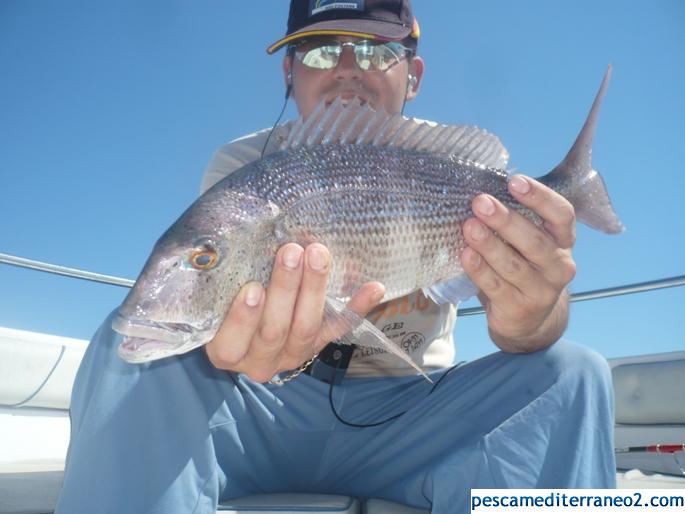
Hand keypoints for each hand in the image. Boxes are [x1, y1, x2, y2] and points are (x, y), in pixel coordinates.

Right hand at [205, 242, 384, 381]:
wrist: (245, 320)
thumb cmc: (223, 300)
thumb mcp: (214, 296)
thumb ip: (220, 281)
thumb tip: (226, 242)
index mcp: (226, 351)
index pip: (231, 342)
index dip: (243, 318)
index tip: (252, 288)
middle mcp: (259, 360)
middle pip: (274, 331)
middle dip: (284, 290)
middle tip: (291, 252)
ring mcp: (292, 354)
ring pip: (306, 328)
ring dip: (315, 289)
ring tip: (318, 256)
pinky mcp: (318, 345)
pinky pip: (339, 328)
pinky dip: (357, 307)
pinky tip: (374, 287)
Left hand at [461, 175, 575, 352]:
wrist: (528, 321)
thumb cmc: (524, 267)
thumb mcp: (528, 243)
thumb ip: (516, 220)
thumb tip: (483, 191)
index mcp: (562, 241)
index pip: (562, 215)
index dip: (540, 197)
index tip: (514, 182)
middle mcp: (558, 266)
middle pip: (534, 241)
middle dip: (505, 220)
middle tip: (480, 202)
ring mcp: (541, 290)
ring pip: (513, 265)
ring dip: (489, 244)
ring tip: (469, 227)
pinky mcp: (518, 309)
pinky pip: (496, 286)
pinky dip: (480, 270)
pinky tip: (466, 255)